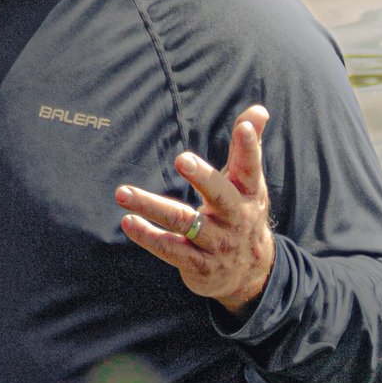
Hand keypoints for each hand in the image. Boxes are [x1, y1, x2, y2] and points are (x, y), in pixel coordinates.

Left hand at [116, 103, 276, 311]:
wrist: (251, 273)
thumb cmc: (242, 214)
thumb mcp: (248, 183)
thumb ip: (247, 147)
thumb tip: (259, 109)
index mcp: (248, 193)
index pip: (250, 167)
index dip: (249, 147)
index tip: (242, 127)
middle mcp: (235, 217)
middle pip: (219, 195)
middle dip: (203, 177)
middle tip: (182, 159)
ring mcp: (217, 243)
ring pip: (183, 222)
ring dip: (151, 206)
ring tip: (122, 193)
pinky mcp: (199, 265)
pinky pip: (171, 249)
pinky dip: (148, 236)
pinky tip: (128, 221)